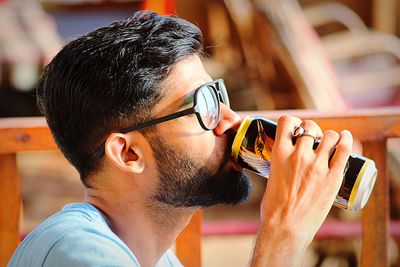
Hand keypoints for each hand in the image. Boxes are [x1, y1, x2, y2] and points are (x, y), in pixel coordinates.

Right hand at [251, 115, 352, 265]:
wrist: (285, 228)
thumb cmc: (274, 208)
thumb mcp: (271, 177)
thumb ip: (280, 165)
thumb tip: (286, 163)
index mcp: (279, 154)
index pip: (287, 122)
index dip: (293, 122)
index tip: (297, 128)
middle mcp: (298, 155)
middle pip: (310, 126)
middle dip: (313, 129)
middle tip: (314, 139)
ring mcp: (317, 166)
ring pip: (330, 136)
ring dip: (330, 136)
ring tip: (330, 142)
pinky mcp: (332, 177)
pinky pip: (344, 151)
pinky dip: (347, 140)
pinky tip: (346, 137)